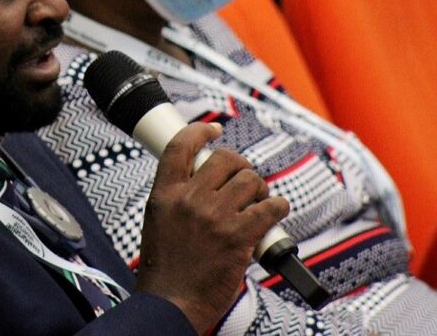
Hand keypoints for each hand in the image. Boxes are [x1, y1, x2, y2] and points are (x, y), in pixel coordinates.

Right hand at [135, 122, 289, 333]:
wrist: (170, 304)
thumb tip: (206, 182)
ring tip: (258, 203)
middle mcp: (189, 199)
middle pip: (225, 159)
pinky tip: (275, 213)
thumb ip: (177, 198)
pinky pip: (270, 207)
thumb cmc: (165, 270)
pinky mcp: (238, 236)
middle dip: (240, 167)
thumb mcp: (158, 222)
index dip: (200, 132)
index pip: (180, 147)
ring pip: (251, 180)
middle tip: (243, 182)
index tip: (214, 130)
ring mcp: (214, 216)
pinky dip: (278, 207)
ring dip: (259, 189)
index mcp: (165, 194)